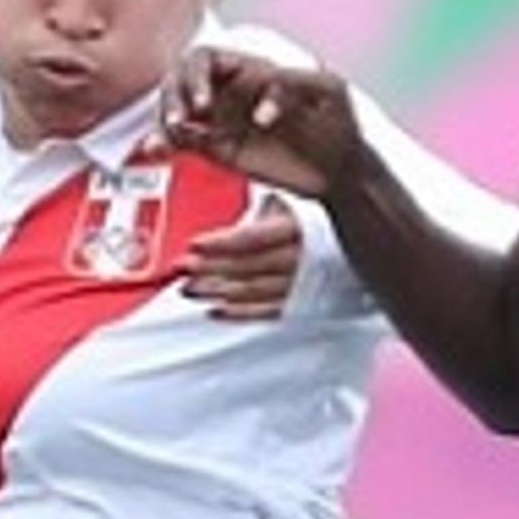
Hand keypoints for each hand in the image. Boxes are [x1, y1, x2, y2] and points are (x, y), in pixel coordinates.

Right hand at [163, 48, 362, 196]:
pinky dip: (167, 144)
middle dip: (174, 95)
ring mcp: (224, 122)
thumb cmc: (339, 122)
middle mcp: (231, 92)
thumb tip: (260, 98)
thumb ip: (296, 83)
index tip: (205, 104)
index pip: (207, 60)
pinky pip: (185, 143)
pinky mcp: (221, 151)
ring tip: (166, 135)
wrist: (341, 171)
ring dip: (165, 118)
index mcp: (251, 70)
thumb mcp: (328, 92)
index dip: (197, 77)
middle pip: (182, 81)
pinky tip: (157, 150)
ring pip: (179, 111)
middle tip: (180, 119)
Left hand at [182, 193, 303, 320]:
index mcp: (297, 228)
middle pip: (248, 265)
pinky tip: (214, 310)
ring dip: (216, 290)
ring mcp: (301, 285)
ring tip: (189, 288)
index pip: (253, 237)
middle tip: (183, 267)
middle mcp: (301, 258)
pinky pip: (265, 313)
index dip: (221, 242)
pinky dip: (238, 313)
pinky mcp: (300, 307)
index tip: (193, 244)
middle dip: (210, 267)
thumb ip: (256, 214)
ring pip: (252, 290)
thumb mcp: (286, 206)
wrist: (336, 246)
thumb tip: (220, 223)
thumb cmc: (306, 226)